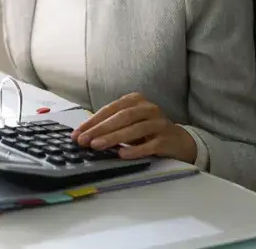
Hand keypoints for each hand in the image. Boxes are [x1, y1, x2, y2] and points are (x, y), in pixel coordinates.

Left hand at [71, 92, 196, 163]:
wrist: (179, 141)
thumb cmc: (147, 131)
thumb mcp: (129, 124)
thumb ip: (110, 126)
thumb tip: (84, 135)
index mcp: (135, 100)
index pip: (110, 109)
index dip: (92, 121)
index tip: (77, 134)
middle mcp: (148, 108)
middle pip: (121, 117)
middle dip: (100, 129)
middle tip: (84, 141)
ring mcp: (159, 123)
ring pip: (134, 129)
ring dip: (113, 138)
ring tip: (96, 146)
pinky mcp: (167, 139)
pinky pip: (150, 145)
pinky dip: (135, 150)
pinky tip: (122, 155)